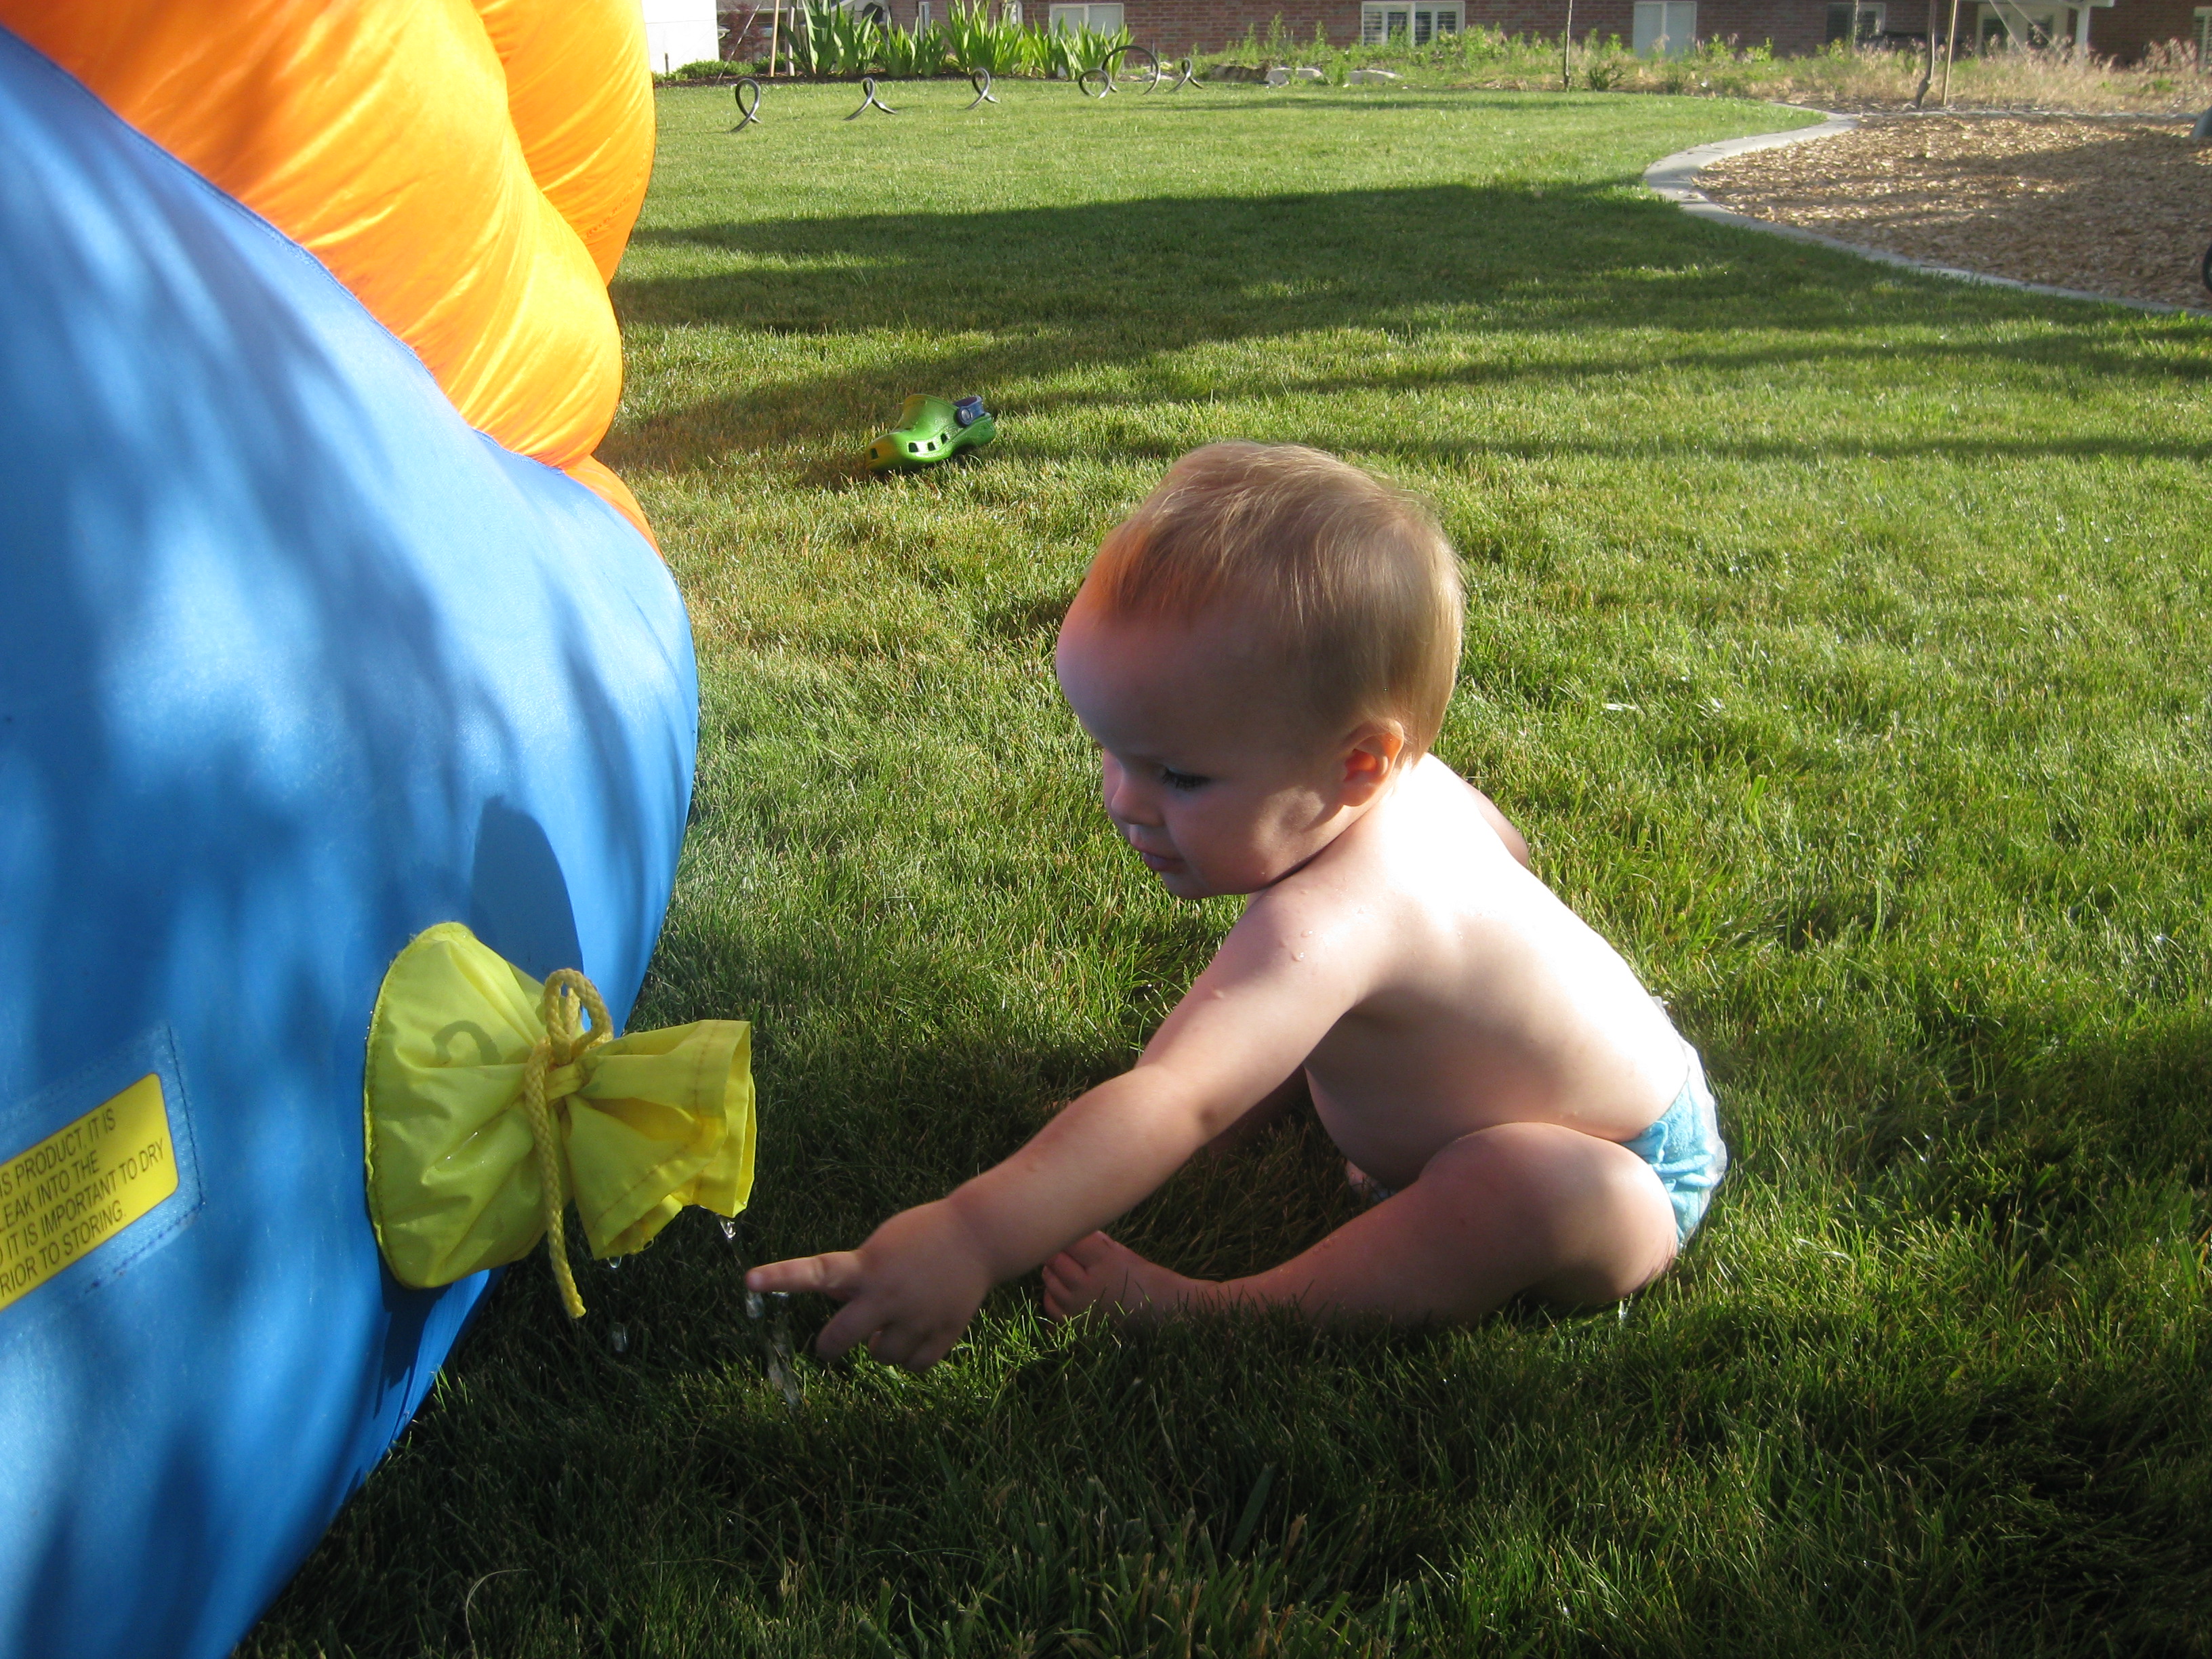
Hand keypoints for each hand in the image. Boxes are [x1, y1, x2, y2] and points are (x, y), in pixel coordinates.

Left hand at [746, 1200, 996, 1370]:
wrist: (980, 1236)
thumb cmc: (922, 1235)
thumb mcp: (882, 1246)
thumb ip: (856, 1275)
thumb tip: (832, 1300)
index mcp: (869, 1266)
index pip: (816, 1272)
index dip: (781, 1277)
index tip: (749, 1280)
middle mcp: (888, 1294)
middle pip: (842, 1338)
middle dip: (831, 1345)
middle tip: (828, 1347)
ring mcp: (916, 1316)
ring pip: (881, 1357)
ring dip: (880, 1346)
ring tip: (892, 1326)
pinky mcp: (943, 1332)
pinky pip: (915, 1365)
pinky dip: (911, 1357)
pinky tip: (916, 1336)